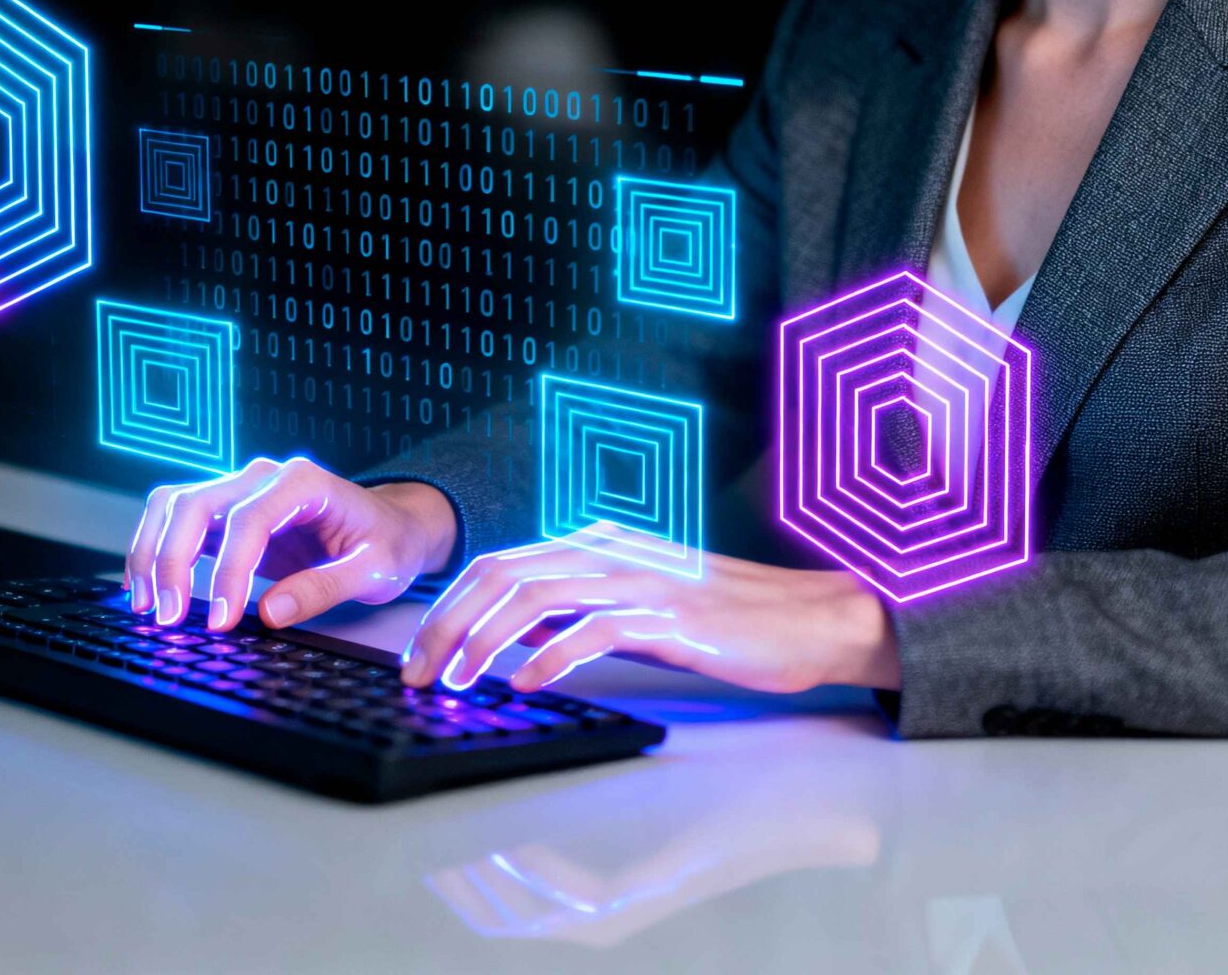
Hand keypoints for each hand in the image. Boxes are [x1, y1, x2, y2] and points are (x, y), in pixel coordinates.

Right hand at [123, 457, 457, 630]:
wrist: (392, 525)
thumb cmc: (388, 542)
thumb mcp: (375, 569)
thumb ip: (325, 588)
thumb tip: (270, 611)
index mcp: (304, 482)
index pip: (248, 520)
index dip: (228, 571)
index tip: (222, 620)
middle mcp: (264, 477)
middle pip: (196, 504)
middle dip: (173, 561)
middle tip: (169, 619)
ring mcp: (241, 490)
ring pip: (174, 505)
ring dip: (152, 553)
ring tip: (146, 607)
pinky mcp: (227, 513)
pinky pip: (177, 521)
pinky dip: (156, 550)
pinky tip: (148, 589)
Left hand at [399, 526, 899, 695]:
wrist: (807, 618)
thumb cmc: (723, 617)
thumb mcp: (636, 606)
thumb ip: (577, 611)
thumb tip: (511, 636)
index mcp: (599, 543)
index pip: (501, 563)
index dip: (450, 605)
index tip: (422, 651)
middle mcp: (611, 550)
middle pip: (504, 575)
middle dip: (449, 624)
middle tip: (420, 674)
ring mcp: (641, 580)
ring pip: (536, 598)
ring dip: (484, 642)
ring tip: (459, 682)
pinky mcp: (670, 616)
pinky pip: (594, 631)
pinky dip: (549, 657)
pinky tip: (525, 684)